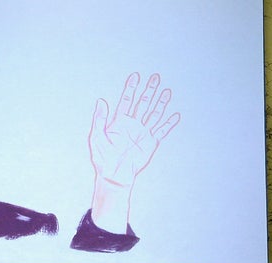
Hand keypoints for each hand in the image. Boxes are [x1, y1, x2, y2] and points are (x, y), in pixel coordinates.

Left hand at [89, 72, 179, 232]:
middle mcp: (132, 125)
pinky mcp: (150, 143)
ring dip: (160, 103)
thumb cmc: (102, 159)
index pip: (126, 101)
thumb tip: (101, 101)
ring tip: (167, 91)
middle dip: (149, 91)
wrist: (113, 176)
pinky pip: (161, 131)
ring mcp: (142, 133)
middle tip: (155, 77)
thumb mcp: (96, 138)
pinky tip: (175, 115)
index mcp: (118, 122)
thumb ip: (99, 119)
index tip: (135, 76)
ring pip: (153, 114)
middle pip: (142, 103)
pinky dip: (169, 124)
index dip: (131, 88)